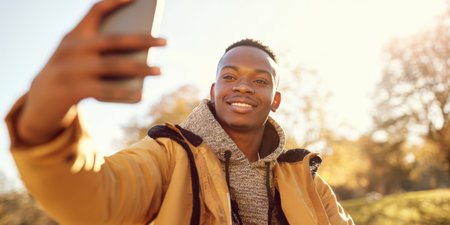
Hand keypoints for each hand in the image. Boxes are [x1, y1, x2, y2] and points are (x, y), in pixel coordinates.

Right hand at [16, 0, 165, 145]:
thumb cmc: (70, 74)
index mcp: (74, 34)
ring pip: (113, 66)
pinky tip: (142, 95)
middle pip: (114, 39)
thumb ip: (103, 52)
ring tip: (160, 70)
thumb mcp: (81, 58)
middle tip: (166, 41)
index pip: (96, 10)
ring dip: (140, 68)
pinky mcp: (70, 90)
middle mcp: (71, 47)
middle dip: (143, 39)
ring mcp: (69, 69)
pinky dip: (125, 93)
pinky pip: (104, 91)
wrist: (38, 101)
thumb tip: (141, 56)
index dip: (117, 1)